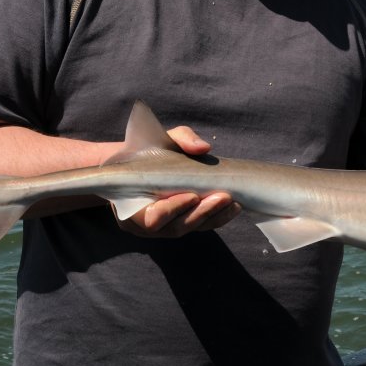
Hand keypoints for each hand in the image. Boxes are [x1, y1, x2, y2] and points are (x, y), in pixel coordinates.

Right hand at [115, 125, 240, 237]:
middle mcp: (146, 224)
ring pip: (191, 228)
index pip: (153, 218)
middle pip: (176, 227)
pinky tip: (233, 206)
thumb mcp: (161, 138)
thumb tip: (203, 147)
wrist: (142, 162)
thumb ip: (181, 138)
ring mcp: (164, 227)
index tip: (193, 195)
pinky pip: (200, 226)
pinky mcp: (181, 224)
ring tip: (233, 202)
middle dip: (201, 213)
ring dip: (214, 216)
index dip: (173, 209)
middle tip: (223, 197)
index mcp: (132, 206)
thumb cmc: (148, 150)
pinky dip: (218, 217)